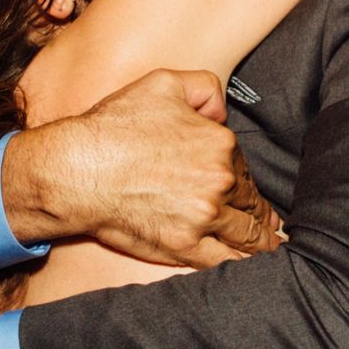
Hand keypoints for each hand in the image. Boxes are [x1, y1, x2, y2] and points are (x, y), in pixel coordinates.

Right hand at [4, 68, 280, 267]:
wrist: (77, 169)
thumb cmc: (114, 127)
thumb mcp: (163, 84)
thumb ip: (205, 89)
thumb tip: (221, 112)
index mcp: (220, 145)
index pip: (244, 168)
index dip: (244, 181)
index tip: (249, 194)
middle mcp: (218, 182)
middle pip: (252, 203)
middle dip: (260, 214)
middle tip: (271, 226)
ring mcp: (203, 217)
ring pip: (247, 235)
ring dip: (260, 241)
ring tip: (269, 246)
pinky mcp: (184, 246)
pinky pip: (226, 261)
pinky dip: (243, 263)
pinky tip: (250, 265)